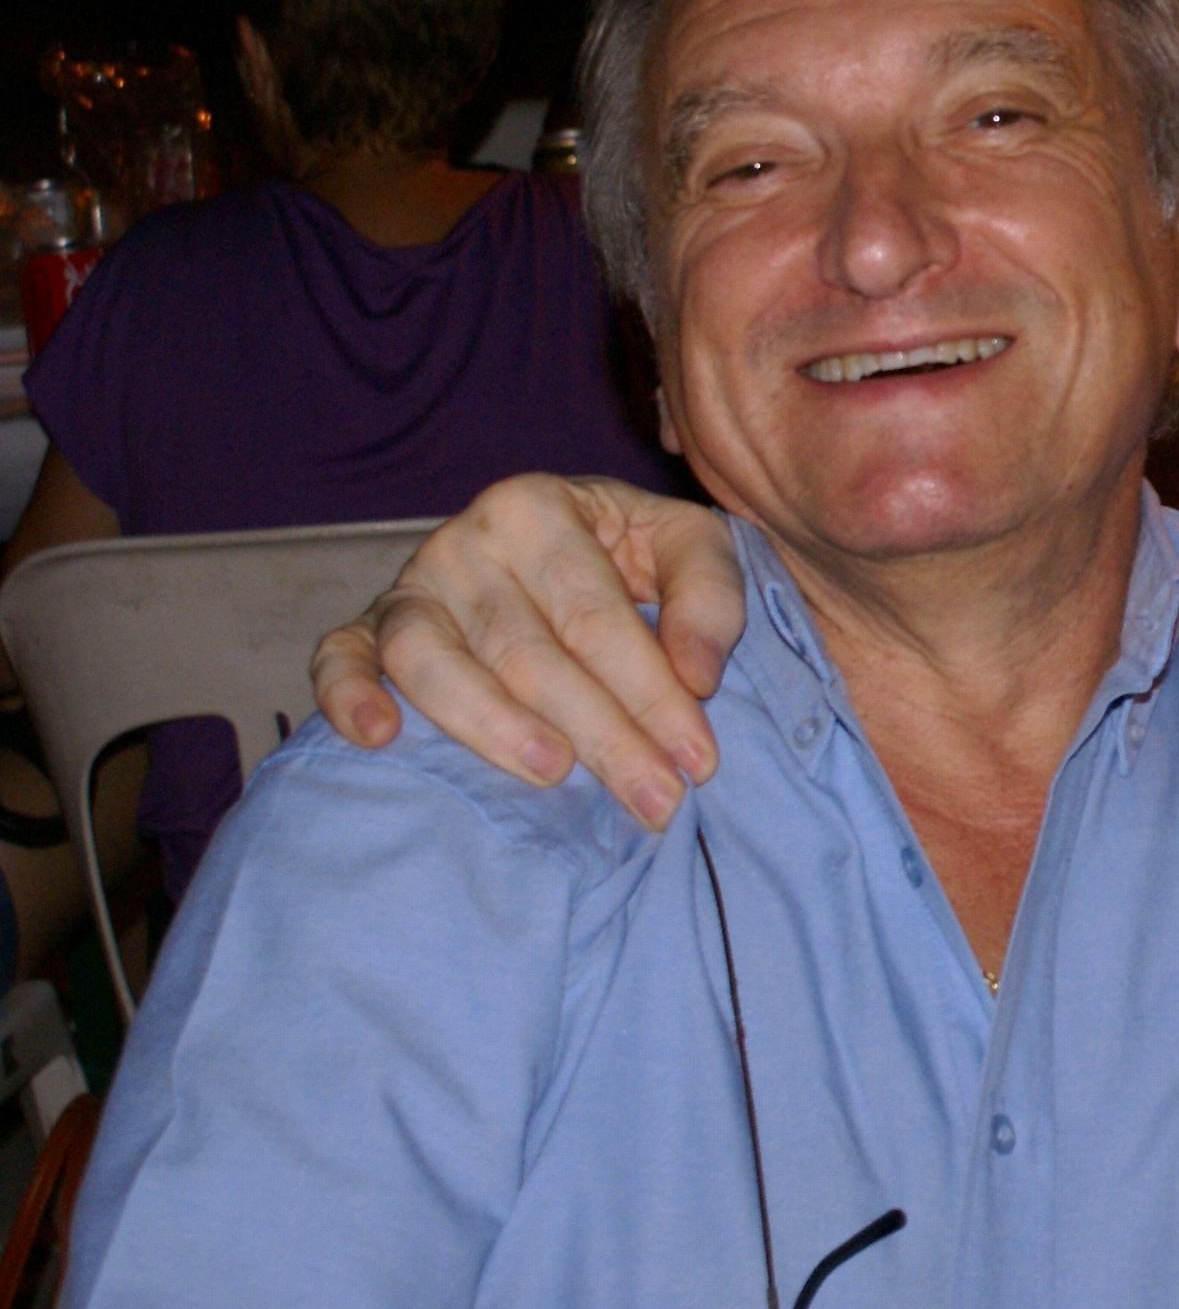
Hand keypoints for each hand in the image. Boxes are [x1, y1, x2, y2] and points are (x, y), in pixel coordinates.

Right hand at [309, 476, 745, 827]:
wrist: (566, 542)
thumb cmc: (632, 554)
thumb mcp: (688, 547)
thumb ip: (710, 598)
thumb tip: (696, 677)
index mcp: (539, 508)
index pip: (596, 616)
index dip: (651, 693)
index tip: (695, 761)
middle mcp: (464, 541)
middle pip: (526, 652)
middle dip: (599, 734)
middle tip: (653, 800)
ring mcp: (409, 586)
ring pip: (431, 661)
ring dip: (490, 724)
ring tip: (553, 773)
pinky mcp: (365, 627)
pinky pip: (339, 657)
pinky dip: (347, 694)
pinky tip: (379, 736)